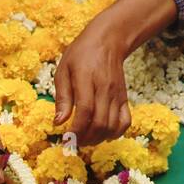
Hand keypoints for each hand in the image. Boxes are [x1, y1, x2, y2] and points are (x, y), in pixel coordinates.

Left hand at [53, 14, 130, 147]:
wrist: (108, 41)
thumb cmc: (81, 54)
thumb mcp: (63, 69)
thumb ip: (62, 97)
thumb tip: (58, 122)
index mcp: (87, 79)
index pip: (86, 110)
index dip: (76, 129)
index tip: (66, 138)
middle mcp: (105, 89)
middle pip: (99, 123)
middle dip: (85, 139)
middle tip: (73, 142)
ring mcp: (117, 95)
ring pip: (111, 126)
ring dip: (97, 139)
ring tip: (84, 140)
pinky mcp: (124, 99)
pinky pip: (125, 123)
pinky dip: (114, 134)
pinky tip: (102, 135)